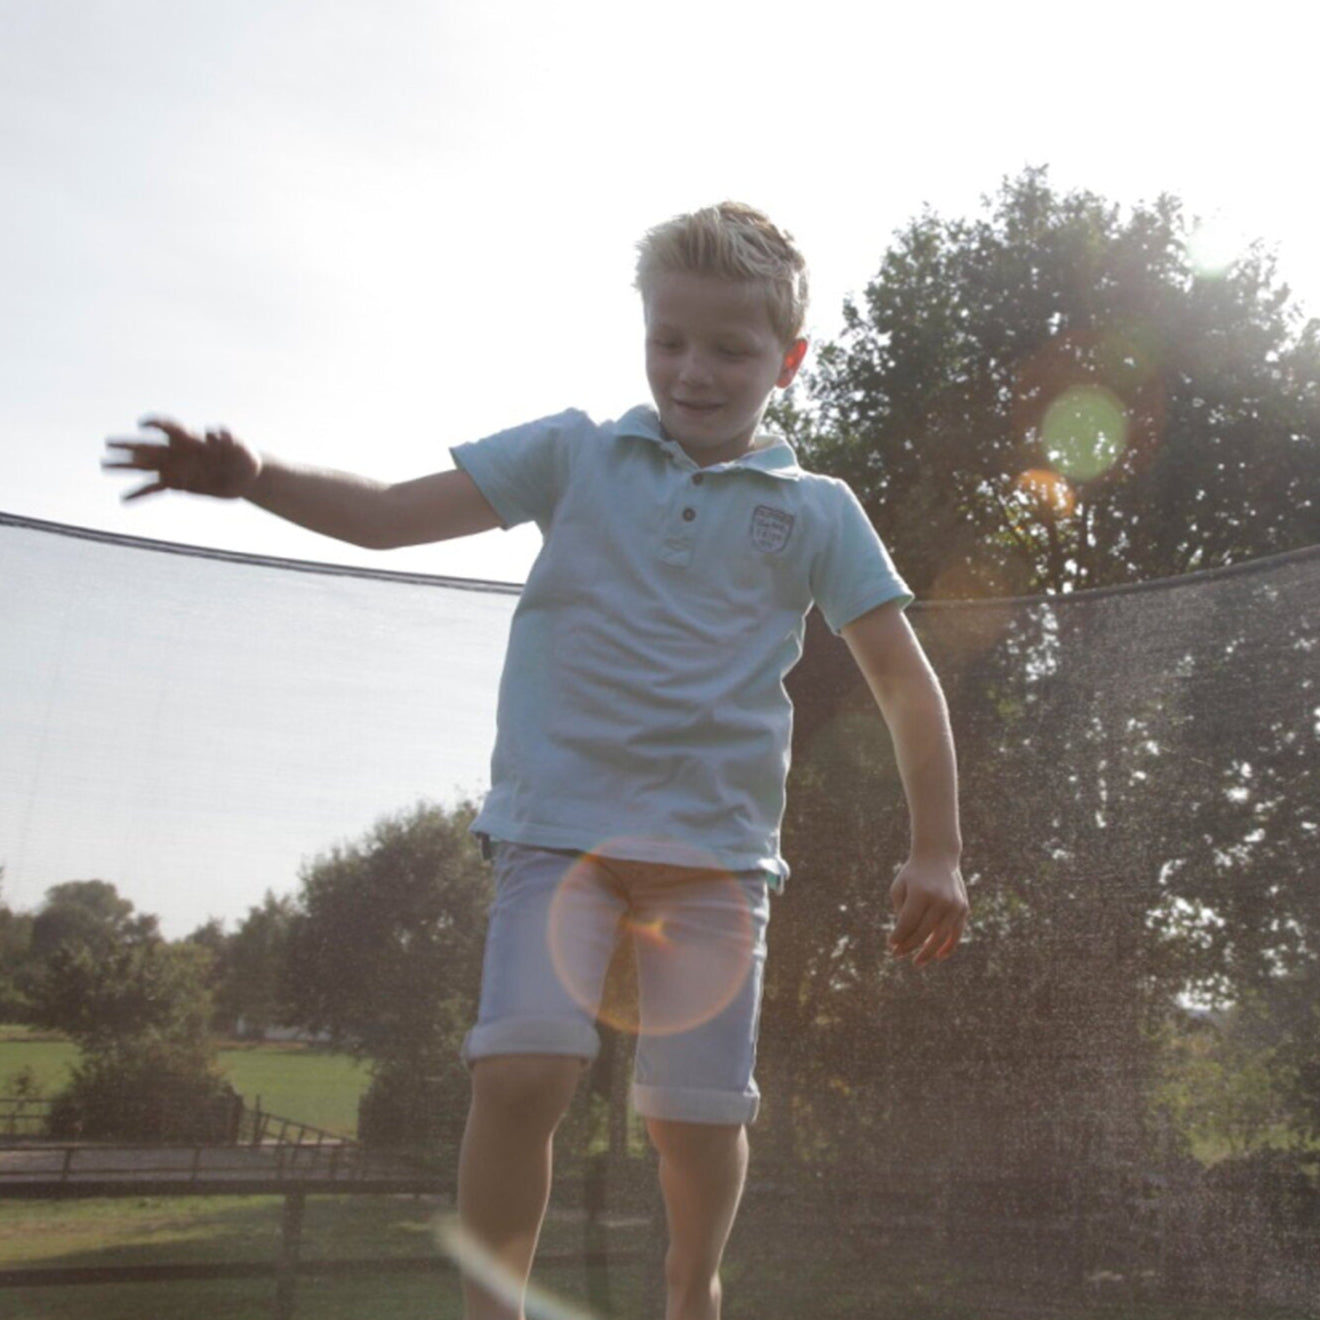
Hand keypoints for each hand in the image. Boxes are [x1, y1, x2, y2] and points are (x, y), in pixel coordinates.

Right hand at [103, 417, 260, 500]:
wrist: (246, 477)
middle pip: (148, 446)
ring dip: (124, 466)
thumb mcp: (240, 445)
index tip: (142, 425)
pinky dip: (139, 494)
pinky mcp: (178, 484)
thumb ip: (227, 437)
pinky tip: (123, 499)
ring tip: (103, 465)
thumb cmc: (243, 456)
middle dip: (128, 445)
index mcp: (191, 439)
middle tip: (107, 443)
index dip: (155, 423)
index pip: (169, 428)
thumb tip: (213, 432)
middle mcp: (178, 452)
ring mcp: (175, 468)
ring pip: (144, 466)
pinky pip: (154, 489)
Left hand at [888, 857, 968, 966]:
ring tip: (917, 962)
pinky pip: (956, 933)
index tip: (890, 945)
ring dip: (928, 953)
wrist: (938, 856)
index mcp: (921, 893)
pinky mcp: (963, 908)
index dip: (898, 937)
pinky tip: (938, 956)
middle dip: (909, 946)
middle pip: (923, 932)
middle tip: (897, 955)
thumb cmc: (913, 875)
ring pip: (941, 937)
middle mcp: (940, 899)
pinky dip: (948, 946)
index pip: (907, 923)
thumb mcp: (900, 888)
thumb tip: (902, 939)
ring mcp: (954, 905)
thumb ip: (900, 913)